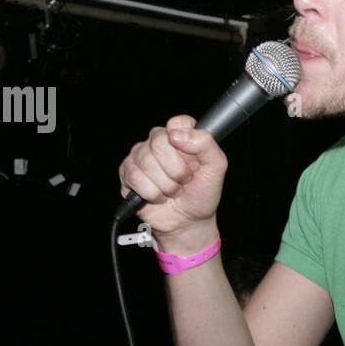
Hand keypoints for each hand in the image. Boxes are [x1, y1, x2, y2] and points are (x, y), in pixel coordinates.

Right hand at [118, 115, 227, 238]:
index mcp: (181, 135)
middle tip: (184, 180)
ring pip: (146, 162)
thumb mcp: (216, 169)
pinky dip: (152, 193)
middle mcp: (159, 142)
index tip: (193, 159)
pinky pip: (134, 177)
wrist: (188, 222)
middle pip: (159, 143)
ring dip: (166, 185)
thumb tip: (178, 134)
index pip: (178, 123)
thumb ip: (206, 144)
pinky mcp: (128, 173)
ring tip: (173, 190)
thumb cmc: (202, 194)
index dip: (186, 142)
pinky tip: (158, 196)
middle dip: (177, 170)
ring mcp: (141, 156)